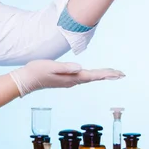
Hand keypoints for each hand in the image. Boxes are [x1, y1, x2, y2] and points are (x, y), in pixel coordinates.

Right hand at [9, 59, 124, 96]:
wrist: (25, 80)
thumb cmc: (36, 71)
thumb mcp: (50, 66)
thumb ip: (65, 67)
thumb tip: (80, 68)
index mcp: (71, 77)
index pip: (93, 75)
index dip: (107, 74)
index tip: (119, 73)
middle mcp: (72, 81)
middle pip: (94, 77)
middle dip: (108, 75)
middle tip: (122, 74)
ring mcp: (68, 81)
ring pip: (89, 78)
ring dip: (101, 76)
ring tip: (112, 74)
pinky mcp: (64, 80)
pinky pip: (82, 78)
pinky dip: (92, 76)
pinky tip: (93, 75)